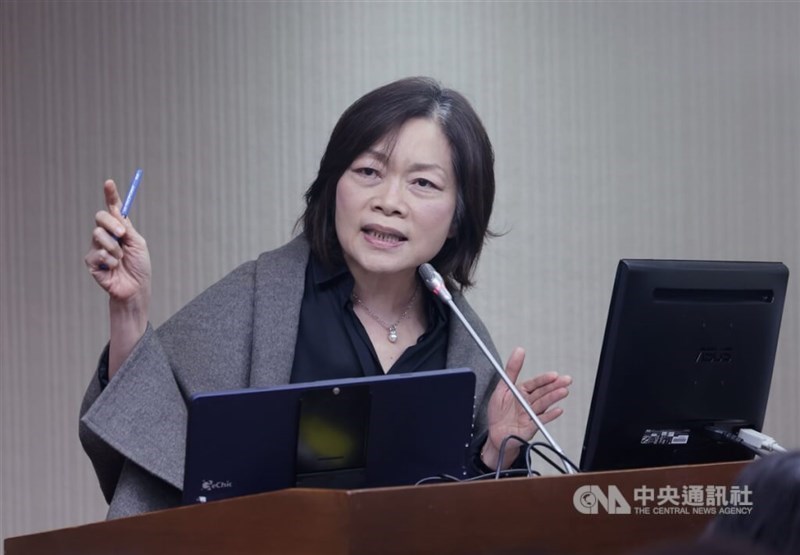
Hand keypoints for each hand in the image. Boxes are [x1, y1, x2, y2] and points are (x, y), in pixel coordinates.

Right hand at [84, 179, 151, 377]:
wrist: (135, 288)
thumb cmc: (139, 266)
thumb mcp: (138, 243)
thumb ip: (127, 228)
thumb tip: (118, 211)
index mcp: (119, 229)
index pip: (112, 209)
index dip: (110, 195)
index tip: (109, 182)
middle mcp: (106, 235)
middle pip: (100, 218)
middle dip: (112, 225)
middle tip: (123, 235)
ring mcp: (96, 248)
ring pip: (99, 236)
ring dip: (115, 249)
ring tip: (120, 260)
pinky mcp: (91, 262)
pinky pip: (97, 254)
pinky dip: (110, 261)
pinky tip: (113, 269)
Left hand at [482, 347, 571, 469]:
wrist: (495, 435)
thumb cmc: (498, 413)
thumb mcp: (502, 388)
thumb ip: (511, 370)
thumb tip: (519, 351)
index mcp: (521, 392)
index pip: (535, 383)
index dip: (544, 379)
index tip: (554, 375)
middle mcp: (528, 402)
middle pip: (543, 392)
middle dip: (555, 386)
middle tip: (566, 380)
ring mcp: (531, 414)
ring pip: (543, 404)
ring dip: (554, 397)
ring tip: (563, 391)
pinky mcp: (531, 426)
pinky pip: (541, 420)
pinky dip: (550, 415)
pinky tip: (558, 410)